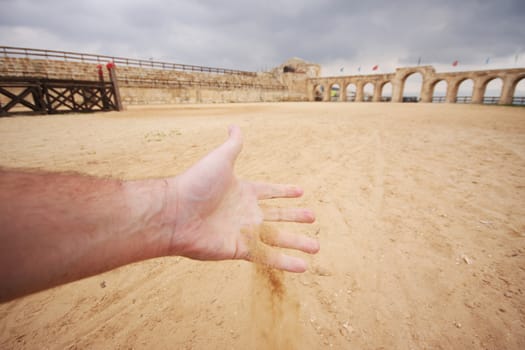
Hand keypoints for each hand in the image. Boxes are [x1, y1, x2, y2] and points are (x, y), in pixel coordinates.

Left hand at [163, 126, 318, 271]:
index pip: (269, 192)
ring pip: (277, 238)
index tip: (300, 192)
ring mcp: (243, 232)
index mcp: (243, 192)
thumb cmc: (196, 184)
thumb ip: (232, 145)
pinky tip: (302, 266)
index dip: (284, 192)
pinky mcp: (239, 250)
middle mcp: (246, 212)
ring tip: (316, 246)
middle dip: (295, 217)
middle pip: (278, 216)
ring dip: (297, 242)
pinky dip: (285, 262)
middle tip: (313, 217)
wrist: (176, 213)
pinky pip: (267, 257)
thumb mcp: (220, 159)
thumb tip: (234, 125)